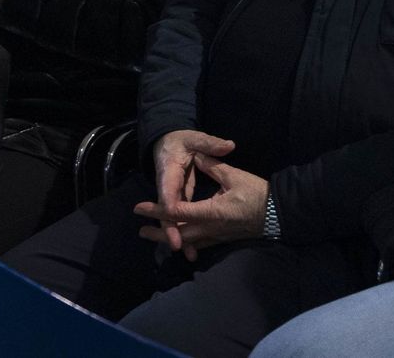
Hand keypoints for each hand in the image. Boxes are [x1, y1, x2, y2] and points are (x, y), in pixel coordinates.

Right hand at [136, 130, 234, 256]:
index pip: (168, 188)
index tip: (174, 214)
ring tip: (189, 253)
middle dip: (171, 229)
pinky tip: (192, 248)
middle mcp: (167, 185)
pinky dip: (185, 232)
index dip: (170, 203)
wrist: (165, 143)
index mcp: (169, 169)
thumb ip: (210, 144)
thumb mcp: (194, 138)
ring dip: (179, 234)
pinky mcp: (177, 200)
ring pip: (173, 218)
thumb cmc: (180, 140)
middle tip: (178, 246)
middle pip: (168, 209)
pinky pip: (180, 218)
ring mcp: (171, 194)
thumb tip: (228, 146)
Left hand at [136, 151, 265, 259]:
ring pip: (188, 241)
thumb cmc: (257, 194)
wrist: (278, 214)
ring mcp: (217, 235)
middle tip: (141, 229)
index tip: (142, 207)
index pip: (178, 213)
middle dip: (159, 231)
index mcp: (212, 212)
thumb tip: (197, 157)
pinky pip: (200, 243)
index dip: (159, 210)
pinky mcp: (222, 237)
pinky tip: (180, 242)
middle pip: (179, 233)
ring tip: (153, 237)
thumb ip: (212, 166)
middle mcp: (211, 228)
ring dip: (170, 239)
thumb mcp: (234, 175)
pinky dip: (186, 242)